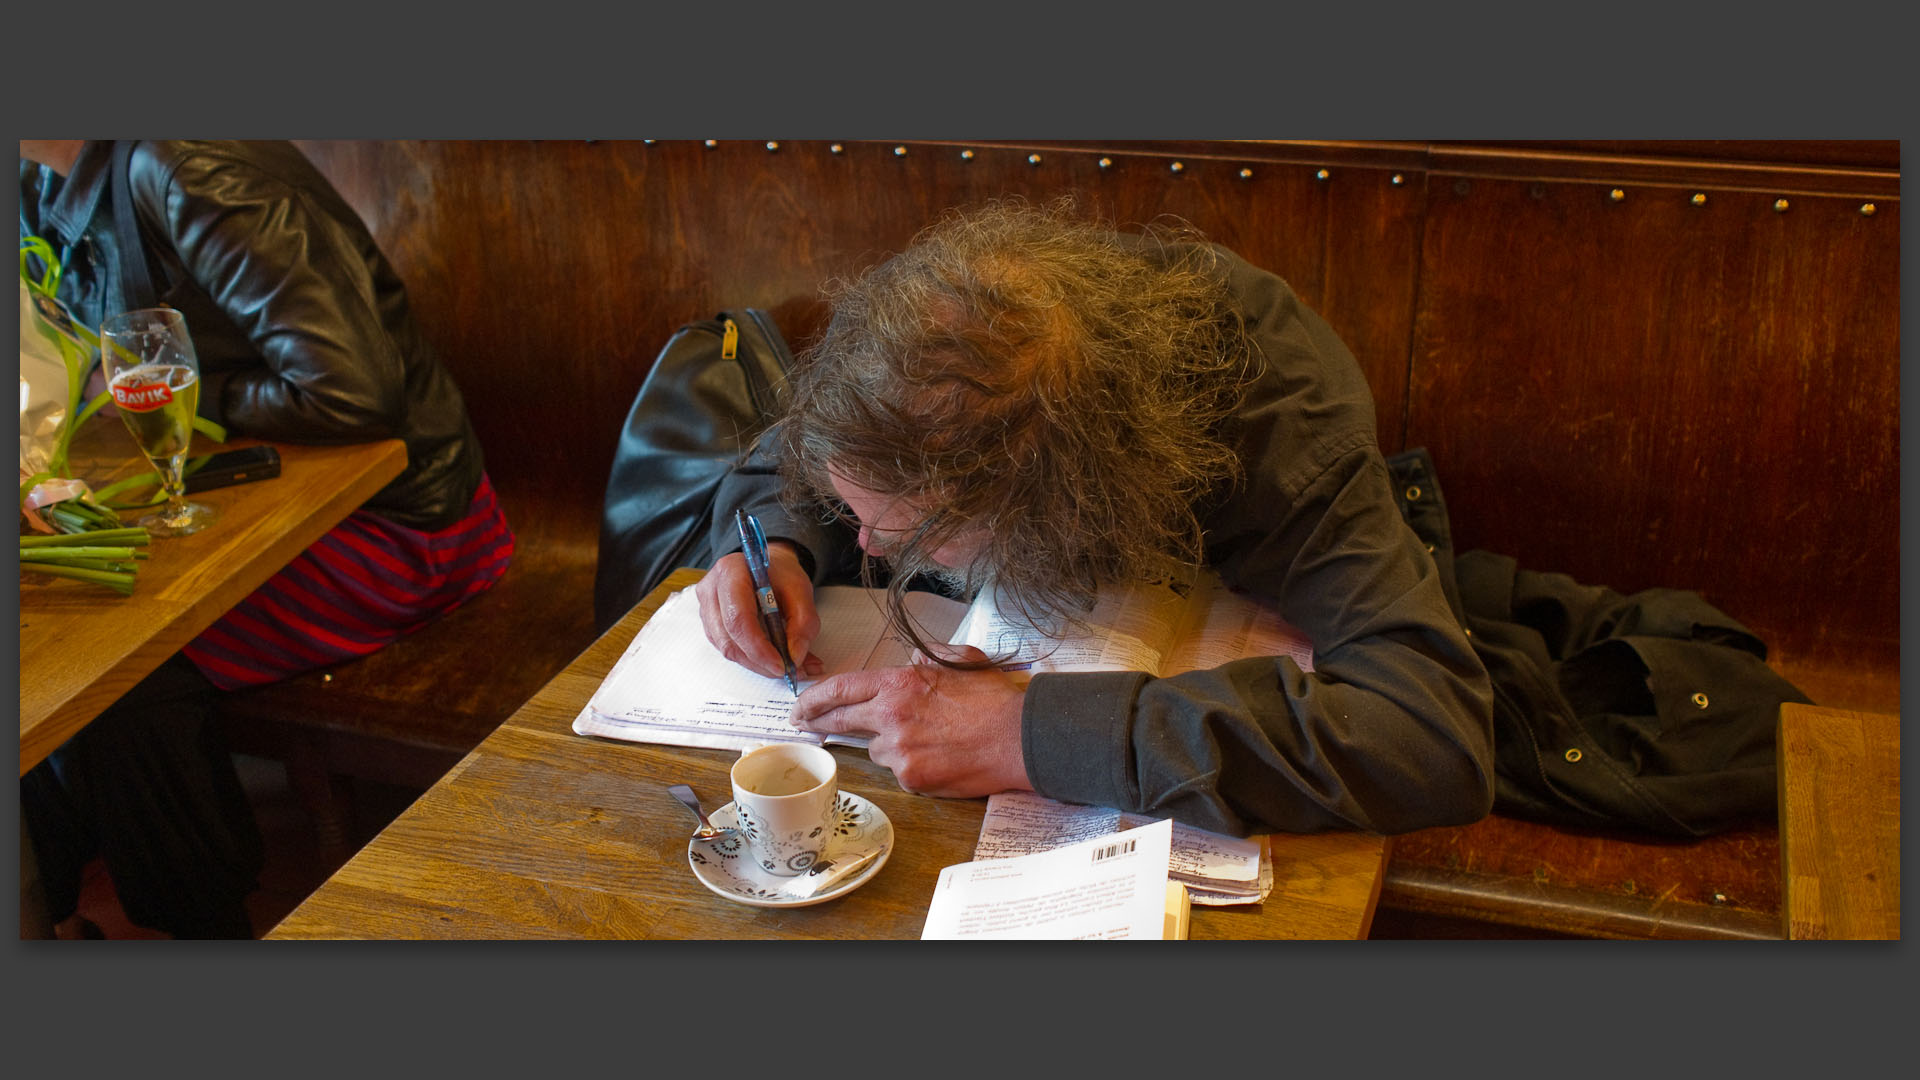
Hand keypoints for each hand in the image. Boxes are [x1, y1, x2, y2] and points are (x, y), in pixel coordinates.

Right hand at [695, 542, 824, 679]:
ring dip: (756, 663)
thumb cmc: (782, 575)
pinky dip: (750, 659)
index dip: (759, 647)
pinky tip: (770, 657)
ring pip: (727, 649)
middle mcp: (710, 590)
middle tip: (788, 670)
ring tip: (784, 665)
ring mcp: (706, 608)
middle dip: (759, 661)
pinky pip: (727, 649)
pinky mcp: (710, 624)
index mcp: (731, 572)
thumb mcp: (802, 591)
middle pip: (729, 638)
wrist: (768, 567)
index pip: (738, 618)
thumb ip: (803, 623)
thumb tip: (795, 657)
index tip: (782, 665)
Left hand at [790, 644, 1032, 797]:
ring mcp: (899, 750)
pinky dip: (912, 766)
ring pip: (877, 749)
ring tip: (927, 739)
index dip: (815, 698)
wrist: (1019, 738)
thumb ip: (930, 657)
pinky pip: (900, 771)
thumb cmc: (995, 701)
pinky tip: (939, 757)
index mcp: (900, 684)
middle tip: (806, 725)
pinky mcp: (911, 778)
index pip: (842, 688)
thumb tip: (912, 658)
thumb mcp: (961, 662)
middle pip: (842, 721)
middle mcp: (891, 716)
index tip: (801, 705)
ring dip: (889, 744)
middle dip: (818, 723)